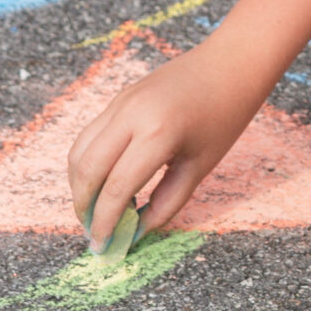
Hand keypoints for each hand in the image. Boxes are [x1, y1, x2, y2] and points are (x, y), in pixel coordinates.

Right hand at [67, 42, 260, 250]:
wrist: (231, 63)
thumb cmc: (225, 116)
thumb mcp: (200, 166)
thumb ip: (167, 202)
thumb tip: (137, 232)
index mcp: (157, 134)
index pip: (116, 189)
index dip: (105, 223)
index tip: (103, 248)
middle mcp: (130, 115)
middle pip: (87, 170)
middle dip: (83, 207)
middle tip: (93, 232)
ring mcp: (120, 102)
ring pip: (80, 151)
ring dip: (79, 185)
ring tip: (94, 210)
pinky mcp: (119, 97)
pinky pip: (90, 135)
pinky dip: (87, 163)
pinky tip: (102, 182)